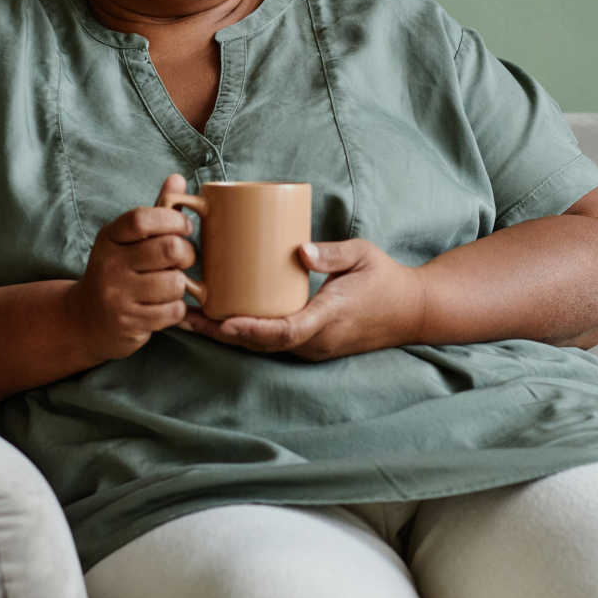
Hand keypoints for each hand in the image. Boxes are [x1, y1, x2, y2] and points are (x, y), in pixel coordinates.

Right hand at [69, 174, 196, 361]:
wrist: (84, 320)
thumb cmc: (117, 271)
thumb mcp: (127, 240)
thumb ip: (155, 211)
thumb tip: (178, 178)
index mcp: (109, 238)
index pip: (143, 218)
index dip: (173, 219)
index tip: (185, 227)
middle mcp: (109, 265)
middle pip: (169, 249)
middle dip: (187, 254)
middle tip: (184, 259)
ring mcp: (117, 296)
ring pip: (175, 283)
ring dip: (181, 285)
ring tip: (169, 285)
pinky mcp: (128, 323)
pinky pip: (172, 311)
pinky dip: (176, 308)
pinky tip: (163, 306)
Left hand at [182, 238, 425, 360]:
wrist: (411, 311)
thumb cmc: (384, 278)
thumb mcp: (363, 255)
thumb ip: (332, 253)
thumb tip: (299, 250)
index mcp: (330, 317)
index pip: (286, 330)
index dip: (252, 329)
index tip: (224, 321)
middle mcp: (318, 340)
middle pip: (263, 343)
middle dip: (223, 332)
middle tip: (186, 315)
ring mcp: (314, 347)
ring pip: (263, 347)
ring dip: (227, 335)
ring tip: (190, 318)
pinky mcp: (310, 345)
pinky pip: (272, 343)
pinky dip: (244, 335)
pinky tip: (219, 321)